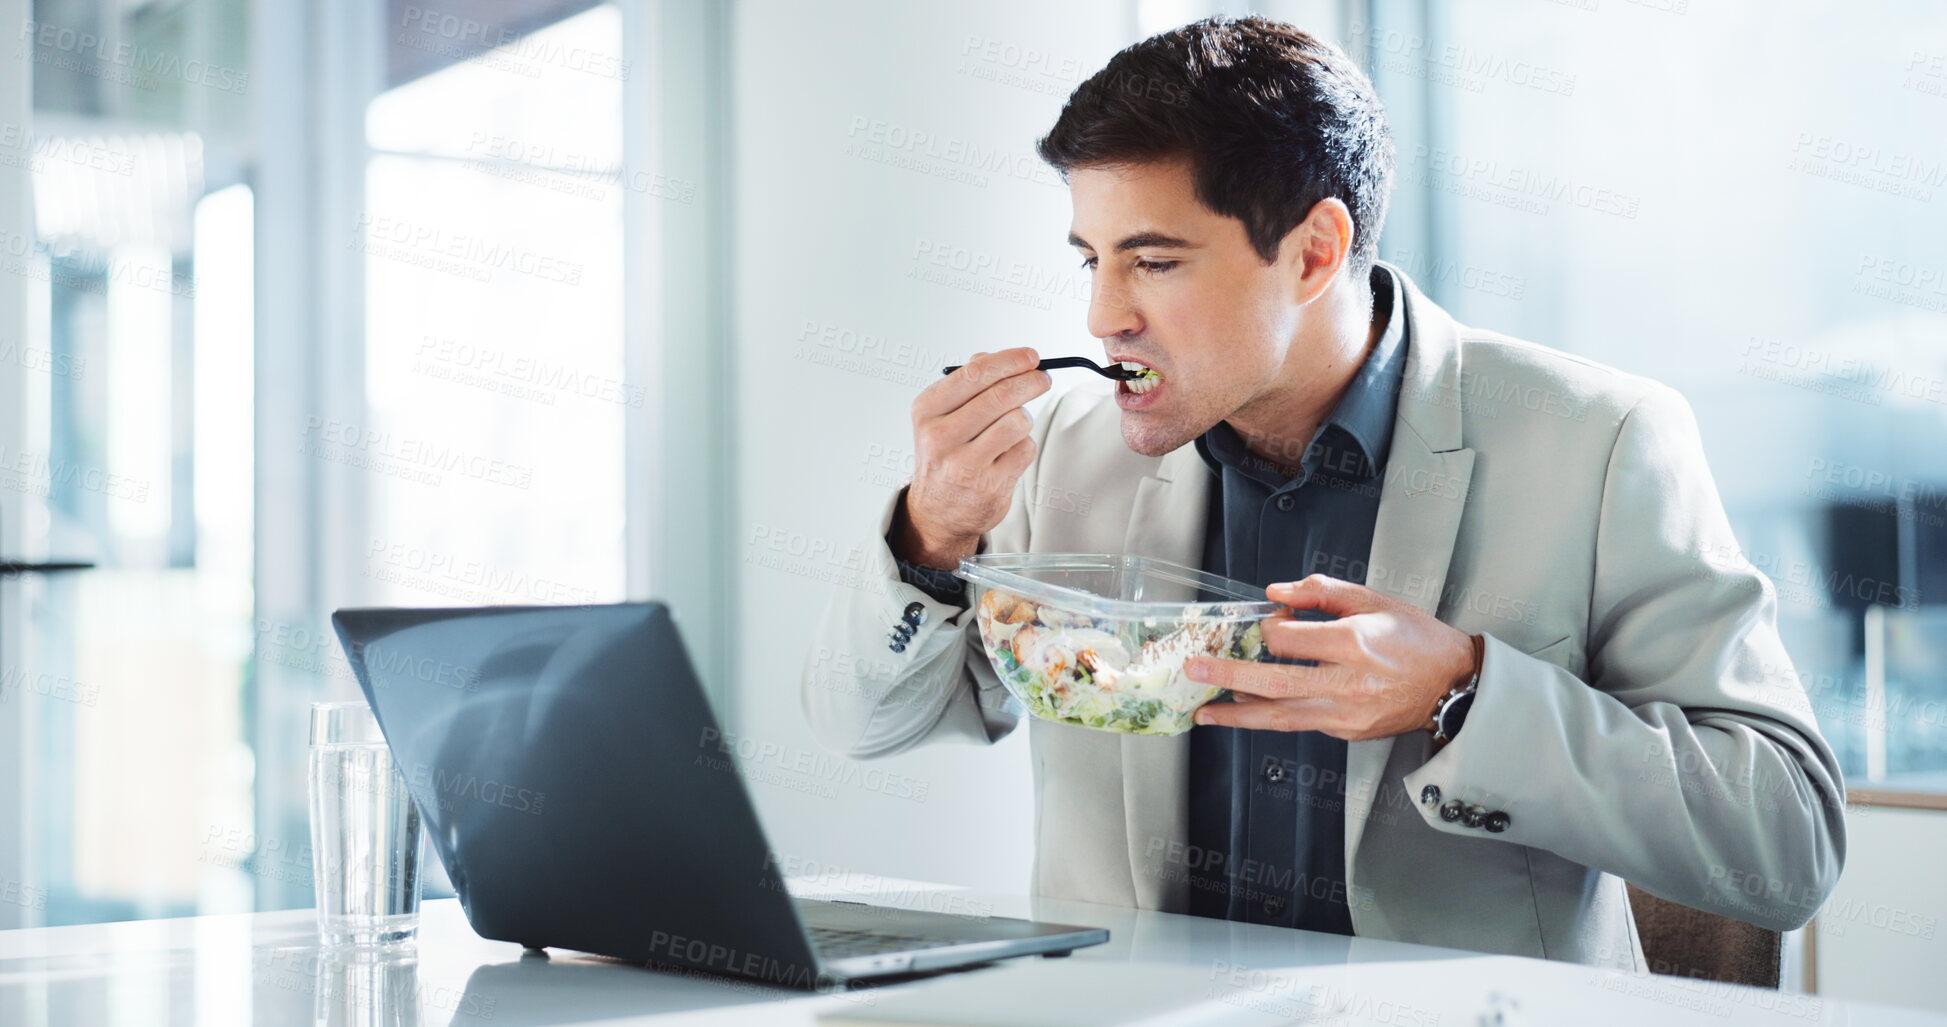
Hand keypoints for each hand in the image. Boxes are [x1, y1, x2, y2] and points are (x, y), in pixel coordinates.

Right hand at [893, 348, 1051, 569]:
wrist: (937, 511)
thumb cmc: (945, 454)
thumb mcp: (941, 414)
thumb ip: (969, 383)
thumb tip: (1003, 359)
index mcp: (927, 411)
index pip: (974, 374)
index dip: (1009, 361)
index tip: (1030, 356)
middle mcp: (940, 437)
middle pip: (1001, 396)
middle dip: (1030, 382)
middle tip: (1042, 379)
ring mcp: (965, 464)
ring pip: (1017, 421)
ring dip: (1024, 417)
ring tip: (1015, 424)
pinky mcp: (990, 485)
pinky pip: (1025, 448)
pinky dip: (1024, 445)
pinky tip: (1008, 452)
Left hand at [1186, 575, 1475, 741]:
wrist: (1453, 685)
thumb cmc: (1417, 640)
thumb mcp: (1374, 601)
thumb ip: (1322, 592)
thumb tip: (1277, 593)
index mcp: (1355, 643)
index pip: (1290, 640)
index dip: (1269, 629)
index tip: (1268, 623)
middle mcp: (1348, 683)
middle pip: (1276, 683)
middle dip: (1230, 676)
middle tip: (1196, 670)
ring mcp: (1346, 714)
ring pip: (1281, 718)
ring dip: (1238, 715)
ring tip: (1205, 711)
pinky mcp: (1346, 733)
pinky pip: (1299, 724)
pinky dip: (1270, 718)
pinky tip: (1247, 710)